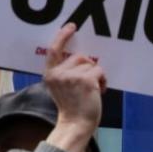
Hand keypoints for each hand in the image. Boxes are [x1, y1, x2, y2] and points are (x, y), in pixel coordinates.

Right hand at [43, 23, 106, 151]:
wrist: (76, 124)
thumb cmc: (71, 107)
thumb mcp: (59, 87)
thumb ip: (64, 72)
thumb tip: (82, 59)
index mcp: (50, 74)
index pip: (54, 50)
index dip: (62, 36)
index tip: (71, 26)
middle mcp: (58, 73)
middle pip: (79, 57)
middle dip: (88, 67)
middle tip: (89, 83)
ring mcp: (71, 76)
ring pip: (91, 64)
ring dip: (96, 75)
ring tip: (93, 90)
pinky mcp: (86, 80)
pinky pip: (100, 71)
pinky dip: (103, 80)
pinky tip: (99, 91)